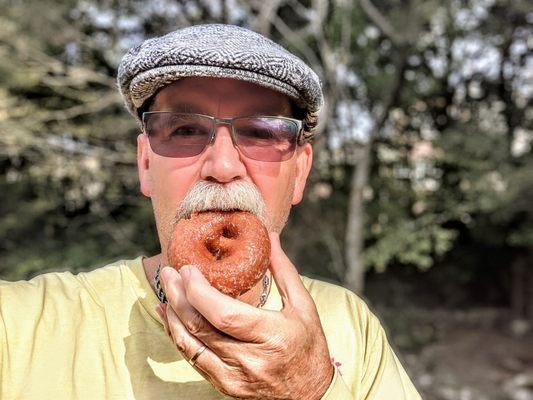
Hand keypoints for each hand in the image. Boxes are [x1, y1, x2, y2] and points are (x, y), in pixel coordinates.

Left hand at [155, 233, 333, 398]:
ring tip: (166, 289)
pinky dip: (177, 335)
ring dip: (172, 315)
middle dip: (178, 296)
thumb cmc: (309, 347)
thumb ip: (284, 271)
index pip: (225, 314)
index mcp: (273, 336)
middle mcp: (250, 359)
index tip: (188, 269)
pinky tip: (170, 317)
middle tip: (169, 272)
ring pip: (190, 344)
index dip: (200, 292)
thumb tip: (269, 237)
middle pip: (200, 327)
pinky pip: (193, 359)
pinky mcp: (224, 385)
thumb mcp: (304, 307)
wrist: (310, 396)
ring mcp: (234, 376)